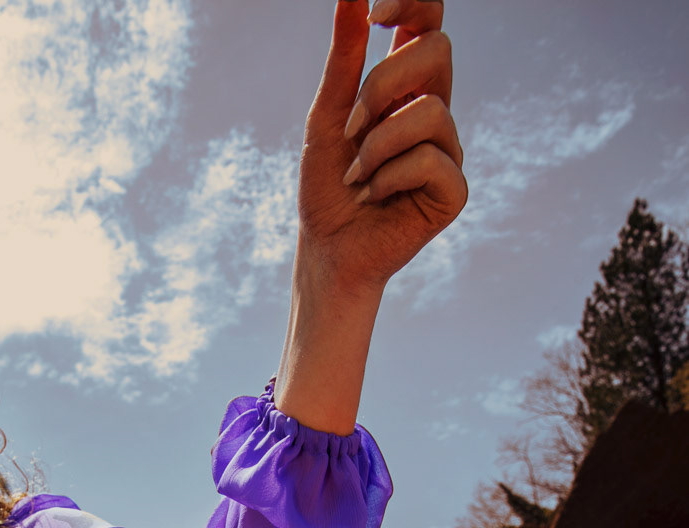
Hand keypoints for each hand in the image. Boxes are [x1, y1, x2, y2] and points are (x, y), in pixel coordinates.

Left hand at [296, 0, 466, 292]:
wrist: (327, 250)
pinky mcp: (454, 190)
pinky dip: (389, 177)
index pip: (429, 21)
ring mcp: (449, 149)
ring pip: (429, 111)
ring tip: (358, 176)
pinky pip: (429, 160)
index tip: (376, 12)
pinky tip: (374, 197)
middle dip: (384, 83)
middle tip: (350, 126)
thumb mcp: (328, 114)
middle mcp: (434, 109)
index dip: (414, 3)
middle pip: (437, 51)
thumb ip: (344, 56)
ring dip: (377, 145)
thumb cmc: (327, 185)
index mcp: (407, 85)